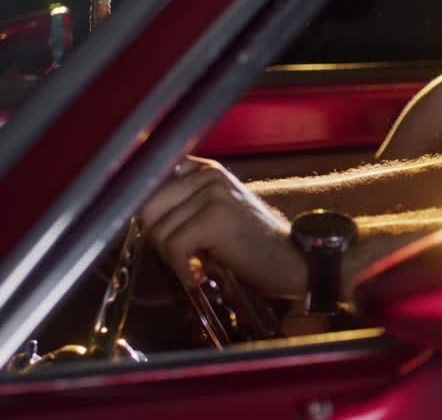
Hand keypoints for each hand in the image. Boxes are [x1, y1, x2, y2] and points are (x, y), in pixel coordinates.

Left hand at [139, 157, 305, 298]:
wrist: (293, 261)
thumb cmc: (256, 245)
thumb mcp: (220, 213)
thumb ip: (186, 206)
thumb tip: (144, 220)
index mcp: (208, 170)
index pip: (153, 186)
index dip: (154, 217)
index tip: (166, 238)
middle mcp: (210, 175)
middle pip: (149, 208)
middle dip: (159, 240)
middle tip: (182, 257)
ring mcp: (213, 194)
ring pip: (159, 231)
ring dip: (172, 259)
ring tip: (197, 266)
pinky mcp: (214, 218)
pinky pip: (174, 247)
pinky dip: (182, 269)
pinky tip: (199, 275)